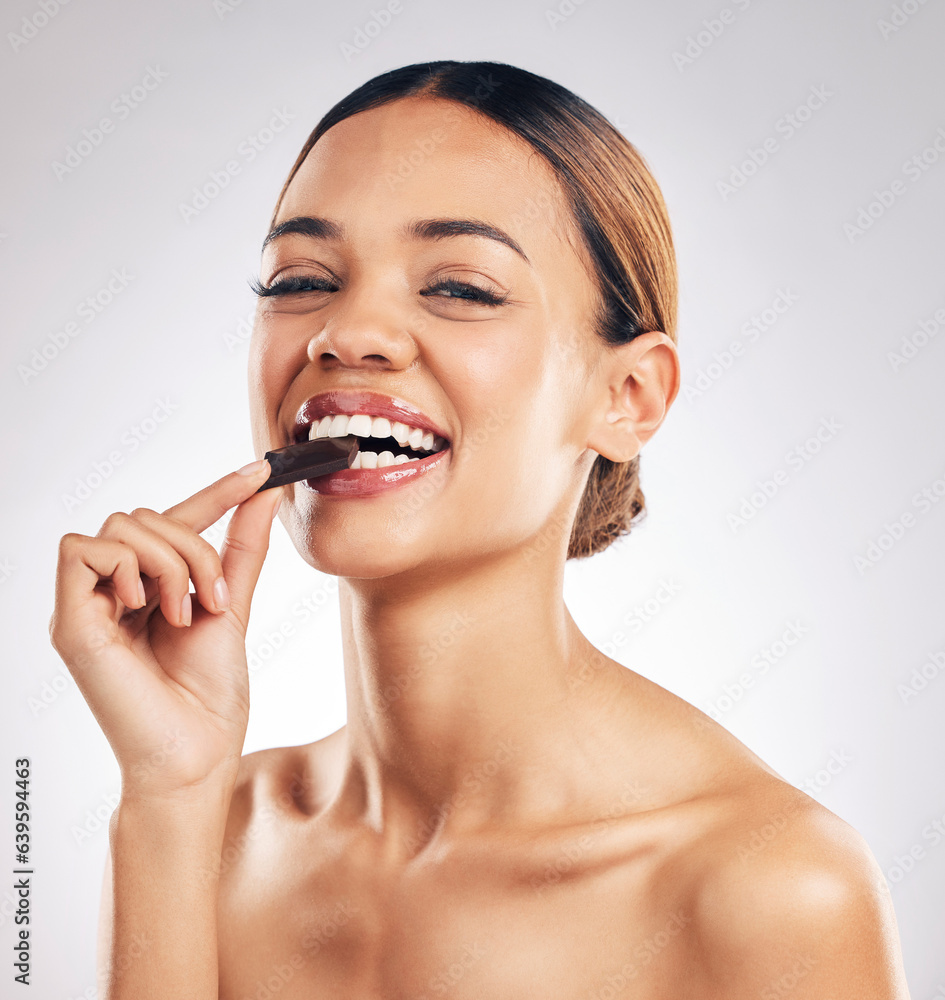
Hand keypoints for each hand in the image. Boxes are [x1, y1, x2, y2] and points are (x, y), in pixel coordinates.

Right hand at [49, 459, 281, 797]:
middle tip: (212, 601)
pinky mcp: (69, 622)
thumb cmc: (209, 695)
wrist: (196, 753)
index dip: (216, 492)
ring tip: (184, 613)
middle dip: (194, 548)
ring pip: (122, 526)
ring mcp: (88, 606)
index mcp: (149, 589)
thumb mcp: (230, 605)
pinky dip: (127, 566)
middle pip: (146, 517)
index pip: (174, 521)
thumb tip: (266, 491)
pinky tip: (149, 606)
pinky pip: (81, 550)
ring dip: (170, 561)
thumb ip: (240, 548)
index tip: (262, 471)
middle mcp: (113, 592)